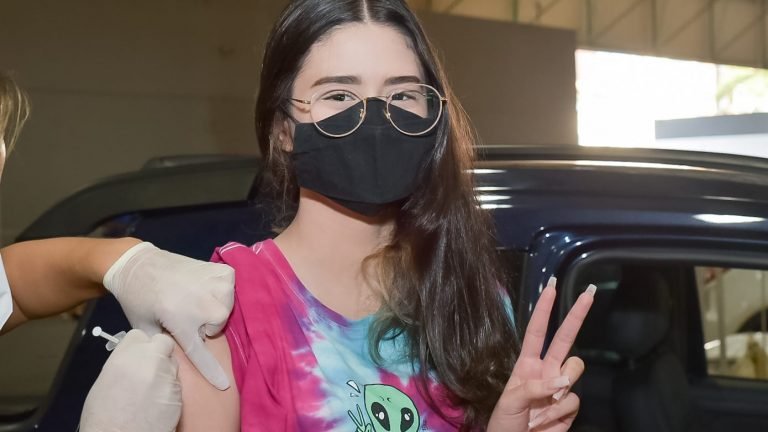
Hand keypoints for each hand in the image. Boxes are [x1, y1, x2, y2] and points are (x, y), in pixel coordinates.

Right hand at [80, 330, 180, 431]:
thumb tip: (133, 358)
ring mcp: (167, 377)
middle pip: (163, 343)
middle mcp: (150, 361)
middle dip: (158, 352)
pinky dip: (169, 389)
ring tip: (151, 390)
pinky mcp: (178, 394)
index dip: (139, 344)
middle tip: (150, 367)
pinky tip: (157, 402)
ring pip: (172, 364)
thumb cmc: (103, 417)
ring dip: (165, 371)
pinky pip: (176, 384)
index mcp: (125, 356)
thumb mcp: (105, 381)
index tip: (138, 353)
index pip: (139, 335)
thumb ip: (123, 363)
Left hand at [104, 243, 233, 389]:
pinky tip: (202, 285)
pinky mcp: (224, 272)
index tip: (223, 385)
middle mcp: (204, 303)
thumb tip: (177, 359)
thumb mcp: (145, 328)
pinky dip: (220, 289)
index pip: (201, 353)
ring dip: (213, 308)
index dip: (212, 371)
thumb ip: (163, 345)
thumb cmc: (140, 299)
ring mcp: (218, 285)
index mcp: (182, 319)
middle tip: (184, 313)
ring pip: (226, 309)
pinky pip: (232, 289)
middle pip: (216, 327)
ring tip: (193, 299)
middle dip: (203, 325)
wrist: (140, 264)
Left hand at [487, 277, 594, 430]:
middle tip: (590, 293)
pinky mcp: (569, 407)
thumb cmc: (504, 423)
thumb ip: (535, 387)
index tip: (551, 286)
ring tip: (541, 407)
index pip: (537, 331)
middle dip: (577, 315)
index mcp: (526, 364)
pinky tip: (546, 422)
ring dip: (561, 387)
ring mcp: (560, 388)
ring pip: (575, 369)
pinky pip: (574, 400)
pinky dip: (560, 413)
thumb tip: (561, 382)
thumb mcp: (511, 401)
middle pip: (565, 338)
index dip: (544, 309)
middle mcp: (546, 371)